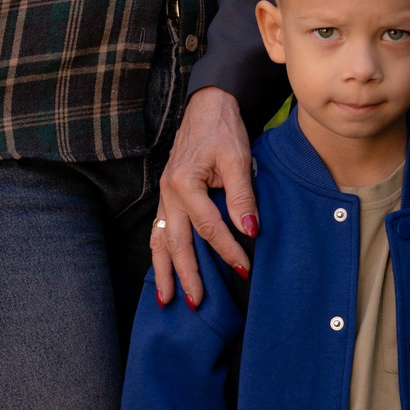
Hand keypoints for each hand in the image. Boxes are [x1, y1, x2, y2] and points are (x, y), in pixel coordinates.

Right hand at [151, 86, 255, 307]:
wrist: (208, 106)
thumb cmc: (224, 129)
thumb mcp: (238, 158)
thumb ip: (242, 196)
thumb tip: (249, 229)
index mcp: (185, 183)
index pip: (208, 228)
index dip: (228, 251)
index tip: (244, 269)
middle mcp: (168, 192)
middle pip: (176, 242)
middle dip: (187, 275)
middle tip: (197, 303)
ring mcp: (164, 194)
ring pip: (160, 240)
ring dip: (164, 271)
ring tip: (167, 300)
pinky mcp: (167, 195)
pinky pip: (159, 229)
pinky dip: (160, 252)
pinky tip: (164, 269)